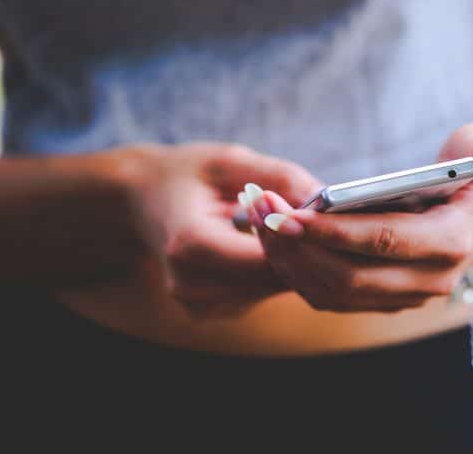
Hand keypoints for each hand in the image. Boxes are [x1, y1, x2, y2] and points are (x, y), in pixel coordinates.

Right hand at [123, 142, 321, 318]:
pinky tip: (277, 243)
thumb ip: (279, 178)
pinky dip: (276, 268)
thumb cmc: (188, 174)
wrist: (141, 200)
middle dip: (307, 250)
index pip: (267, 257)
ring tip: (301, 226)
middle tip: (331, 220)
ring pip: (274, 288)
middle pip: (274, 278)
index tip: (330, 216)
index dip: (303, 238)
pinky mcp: (210, 312)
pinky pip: (262, 292)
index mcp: (190, 245)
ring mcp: (199, 305)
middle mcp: (191, 284)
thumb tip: (331, 200)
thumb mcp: (230, 160)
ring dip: (295, 260)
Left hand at [247, 124, 472, 313]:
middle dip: (297, 247)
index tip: (286, 214)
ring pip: (334, 293)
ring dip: (289, 261)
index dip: (332, 232)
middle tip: (259, 211)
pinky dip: (298, 271)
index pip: (383, 242)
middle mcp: (430, 281)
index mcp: (451, 243)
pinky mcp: (385, 300)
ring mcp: (407, 296)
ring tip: (256, 219)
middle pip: (349, 277)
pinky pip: (331, 296)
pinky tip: (273, 238)